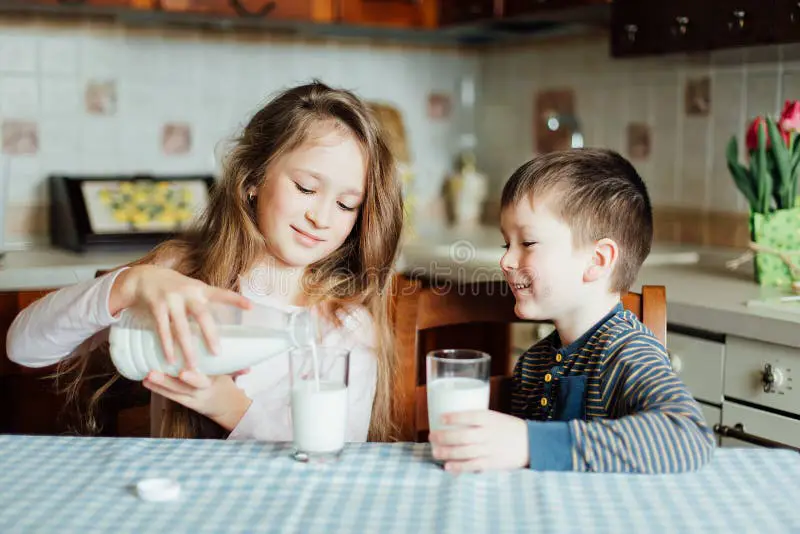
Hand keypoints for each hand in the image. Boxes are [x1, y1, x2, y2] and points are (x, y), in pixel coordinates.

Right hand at [111, 265, 251, 368]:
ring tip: (193, 366)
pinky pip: (162, 329)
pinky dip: (166, 346)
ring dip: (187, 347)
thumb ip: (203, 304)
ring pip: (181, 327)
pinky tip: (171, 360)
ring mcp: (171, 299)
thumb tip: (220, 326)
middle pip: (202, 316)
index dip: (236, 300)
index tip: (251, 306)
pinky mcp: (156, 306)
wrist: (143, 276)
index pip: (221, 293)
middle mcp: (188, 293)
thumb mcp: (191, 289)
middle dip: (210, 335)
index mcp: (200, 289)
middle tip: (217, 353)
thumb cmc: (174, 287)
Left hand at [143, 368, 252, 430]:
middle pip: (183, 389)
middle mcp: (201, 392)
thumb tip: (230, 337)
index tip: (183, 373)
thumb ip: (224, 358)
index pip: (204, 380)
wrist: (229, 407)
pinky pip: (171, 396)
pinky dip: (158, 389)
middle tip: (153, 374)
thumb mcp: (228, 371)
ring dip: (159, 384)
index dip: (194, 378)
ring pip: (174, 392)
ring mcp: (192, 398)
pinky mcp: (185, 402)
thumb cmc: (227, 383)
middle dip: (167, 381)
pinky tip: (146, 382)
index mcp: (214, 383)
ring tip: (147, 375)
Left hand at [429, 410, 529, 472]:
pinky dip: (459, 467)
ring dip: (447, 452)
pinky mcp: (491, 463)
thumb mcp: (495, 417)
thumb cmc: (509, 428)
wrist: (531, 443)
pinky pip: (472, 466)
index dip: (454, 417)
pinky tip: (448, 467)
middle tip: (432, 436)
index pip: (470, 416)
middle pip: (463, 436)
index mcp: (489, 419)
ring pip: (465, 452)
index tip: (441, 417)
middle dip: (444, 437)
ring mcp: (490, 450)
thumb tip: (452, 420)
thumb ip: (477, 419)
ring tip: (435, 452)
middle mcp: (488, 434)